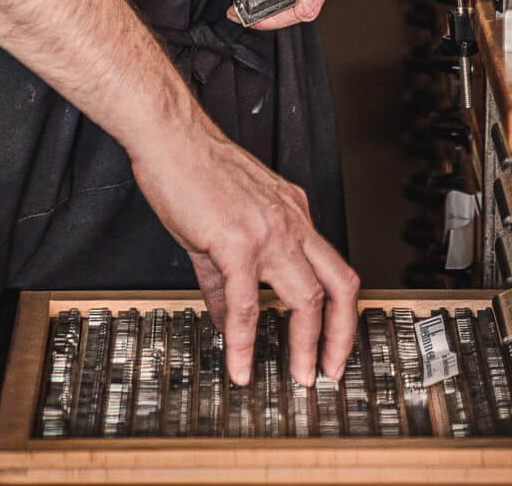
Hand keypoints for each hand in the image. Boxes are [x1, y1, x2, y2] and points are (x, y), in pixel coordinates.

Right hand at [129, 106, 359, 385]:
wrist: (170, 135)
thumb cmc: (192, 167)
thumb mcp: (224, 221)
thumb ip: (228, 277)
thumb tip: (229, 319)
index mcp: (292, 212)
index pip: (331, 266)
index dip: (339, 308)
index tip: (333, 338)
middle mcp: (291, 221)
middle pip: (340, 285)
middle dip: (341, 334)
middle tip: (330, 368)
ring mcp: (268, 232)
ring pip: (309, 298)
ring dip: (308, 344)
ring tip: (300, 375)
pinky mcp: (238, 243)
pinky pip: (247, 305)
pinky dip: (245, 342)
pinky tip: (238, 364)